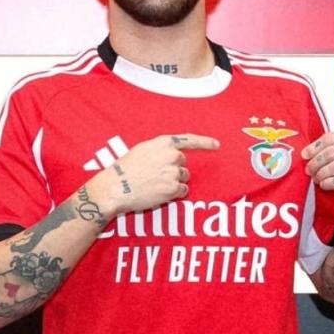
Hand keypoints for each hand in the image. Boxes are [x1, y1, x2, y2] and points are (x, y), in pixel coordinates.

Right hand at [91, 134, 219, 215]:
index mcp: (163, 143)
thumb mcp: (142, 150)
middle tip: (155, 175)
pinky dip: (174, 193)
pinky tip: (159, 192)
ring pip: (184, 178)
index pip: (189, 140)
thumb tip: (175, 154)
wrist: (117, 187)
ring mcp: (174, 172)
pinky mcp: (174, 189)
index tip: (217, 145)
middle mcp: (172, 156)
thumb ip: (161, 149)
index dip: (205, 142)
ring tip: (154, 184)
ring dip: (174, 182)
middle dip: (174, 169)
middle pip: (183, 163)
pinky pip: (182, 191)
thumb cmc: (125, 169)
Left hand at [301, 131, 333, 208]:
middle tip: (309, 170)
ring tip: (316, 179)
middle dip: (316, 162)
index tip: (305, 155)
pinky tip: (325, 185)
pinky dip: (330, 183)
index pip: (331, 137)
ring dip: (321, 174)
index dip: (315, 146)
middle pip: (331, 152)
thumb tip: (308, 152)